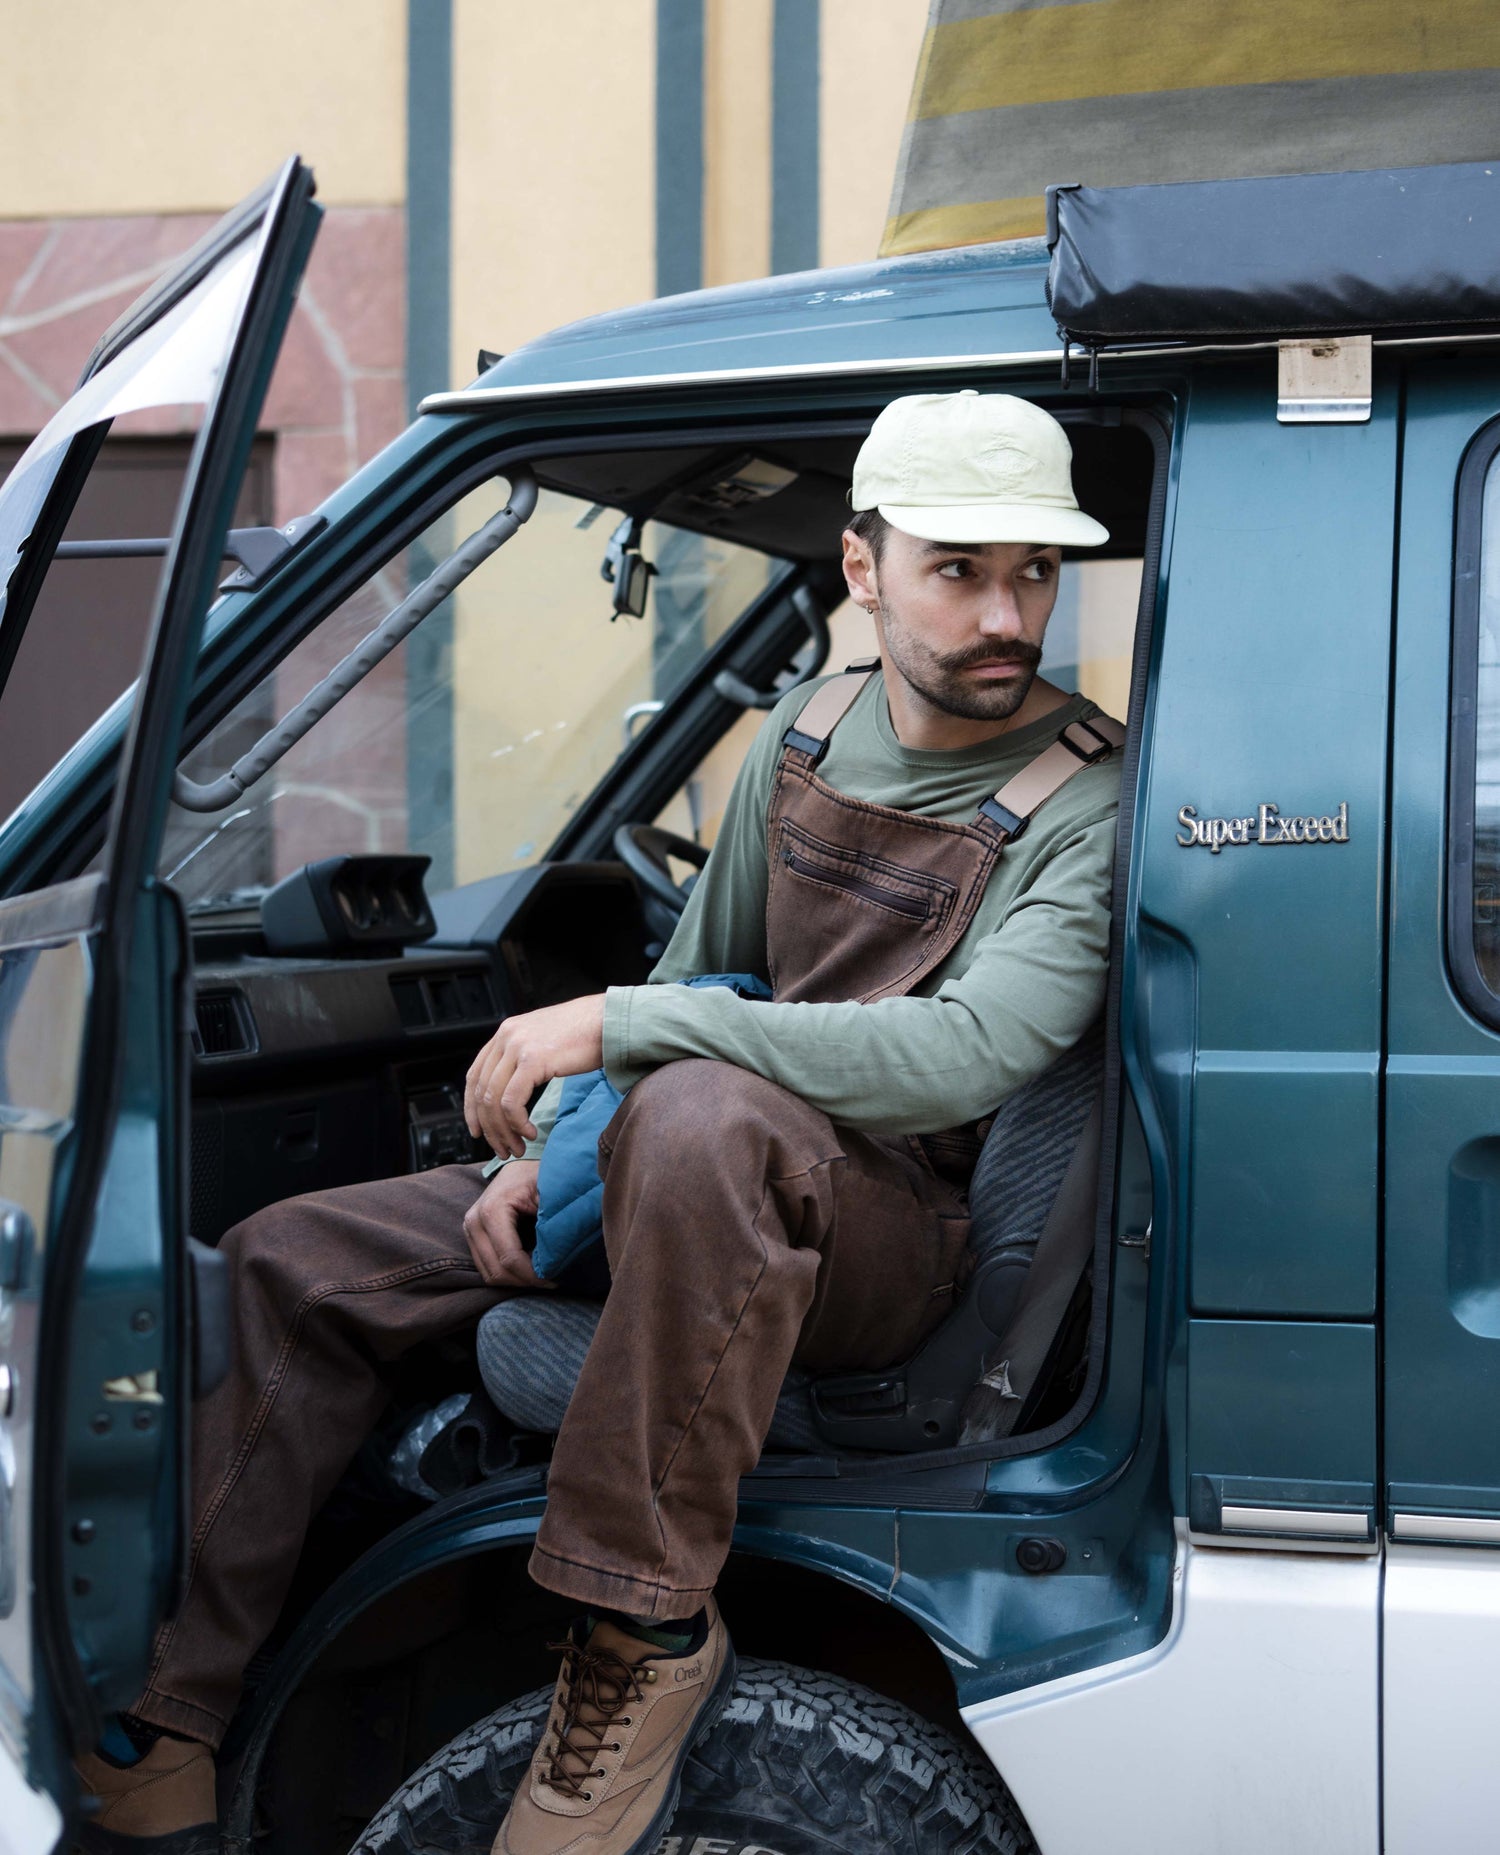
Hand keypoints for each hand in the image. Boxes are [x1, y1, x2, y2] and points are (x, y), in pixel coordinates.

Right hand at [462, 1161, 551, 1288]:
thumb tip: (557, 1258)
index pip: (510, 1258)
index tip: (555, 1279)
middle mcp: (474, 1221)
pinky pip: (487, 1267)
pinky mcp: (472, 1236)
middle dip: (525, 1281)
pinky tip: (528, 1267)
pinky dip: (508, 1274)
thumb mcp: (548, 1193)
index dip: (533, 1274)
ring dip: (516, 1280)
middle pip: (497, 1271)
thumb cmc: (537, 1174)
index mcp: (492, 1210)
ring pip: (490, 1274)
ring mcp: (470, 1229)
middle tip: (551, 1280)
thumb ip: (551, 1224)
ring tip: (541, 1274)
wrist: (521, 1163)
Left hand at [464, 992, 605, 1157]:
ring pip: (494, 1101)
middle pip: (481, 1092)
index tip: (479, 1132)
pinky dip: (518, 1123)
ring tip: (518, 1148)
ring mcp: (517, 1047)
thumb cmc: (587, 1034)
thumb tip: (515, 1088)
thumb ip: (524, 1057)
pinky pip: (512, 1102)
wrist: (610, 1020)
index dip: (471, 1109)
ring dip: (504, 1131)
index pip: (475, 1076)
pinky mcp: (532, 1060)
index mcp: (506, 1032)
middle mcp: (506, 1036)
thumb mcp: (545, 1041)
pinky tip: (531, 1132)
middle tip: (503, 1149)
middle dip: (490, 1128)